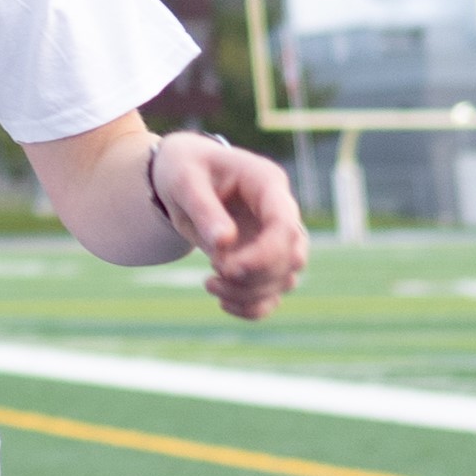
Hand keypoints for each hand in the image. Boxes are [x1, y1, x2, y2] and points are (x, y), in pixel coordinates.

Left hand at [153, 136, 310, 319]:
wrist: (183, 174)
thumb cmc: (185, 169)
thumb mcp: (185, 181)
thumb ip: (204, 209)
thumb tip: (224, 244)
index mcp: (268, 184)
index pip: (285, 226)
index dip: (264, 255)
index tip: (226, 268)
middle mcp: (280, 213)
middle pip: (291, 258)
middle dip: (253, 276)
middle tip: (213, 270)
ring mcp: (275, 237)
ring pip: (285, 279)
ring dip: (249, 293)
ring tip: (209, 282)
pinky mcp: (263, 258)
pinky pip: (273, 293)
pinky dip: (254, 307)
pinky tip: (223, 302)